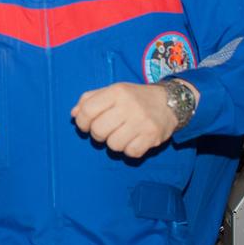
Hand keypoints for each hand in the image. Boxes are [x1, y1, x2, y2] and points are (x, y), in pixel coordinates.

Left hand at [71, 82, 191, 158]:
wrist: (169, 102)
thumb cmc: (134, 98)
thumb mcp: (113, 91)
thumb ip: (90, 100)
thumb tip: (73, 114)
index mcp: (116, 92)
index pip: (88, 110)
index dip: (82, 121)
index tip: (86, 125)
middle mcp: (129, 106)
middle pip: (98, 130)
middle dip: (97, 134)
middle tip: (106, 131)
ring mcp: (142, 122)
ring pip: (113, 145)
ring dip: (114, 143)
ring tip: (121, 134)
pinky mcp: (152, 137)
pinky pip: (130, 153)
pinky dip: (129, 150)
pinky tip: (133, 140)